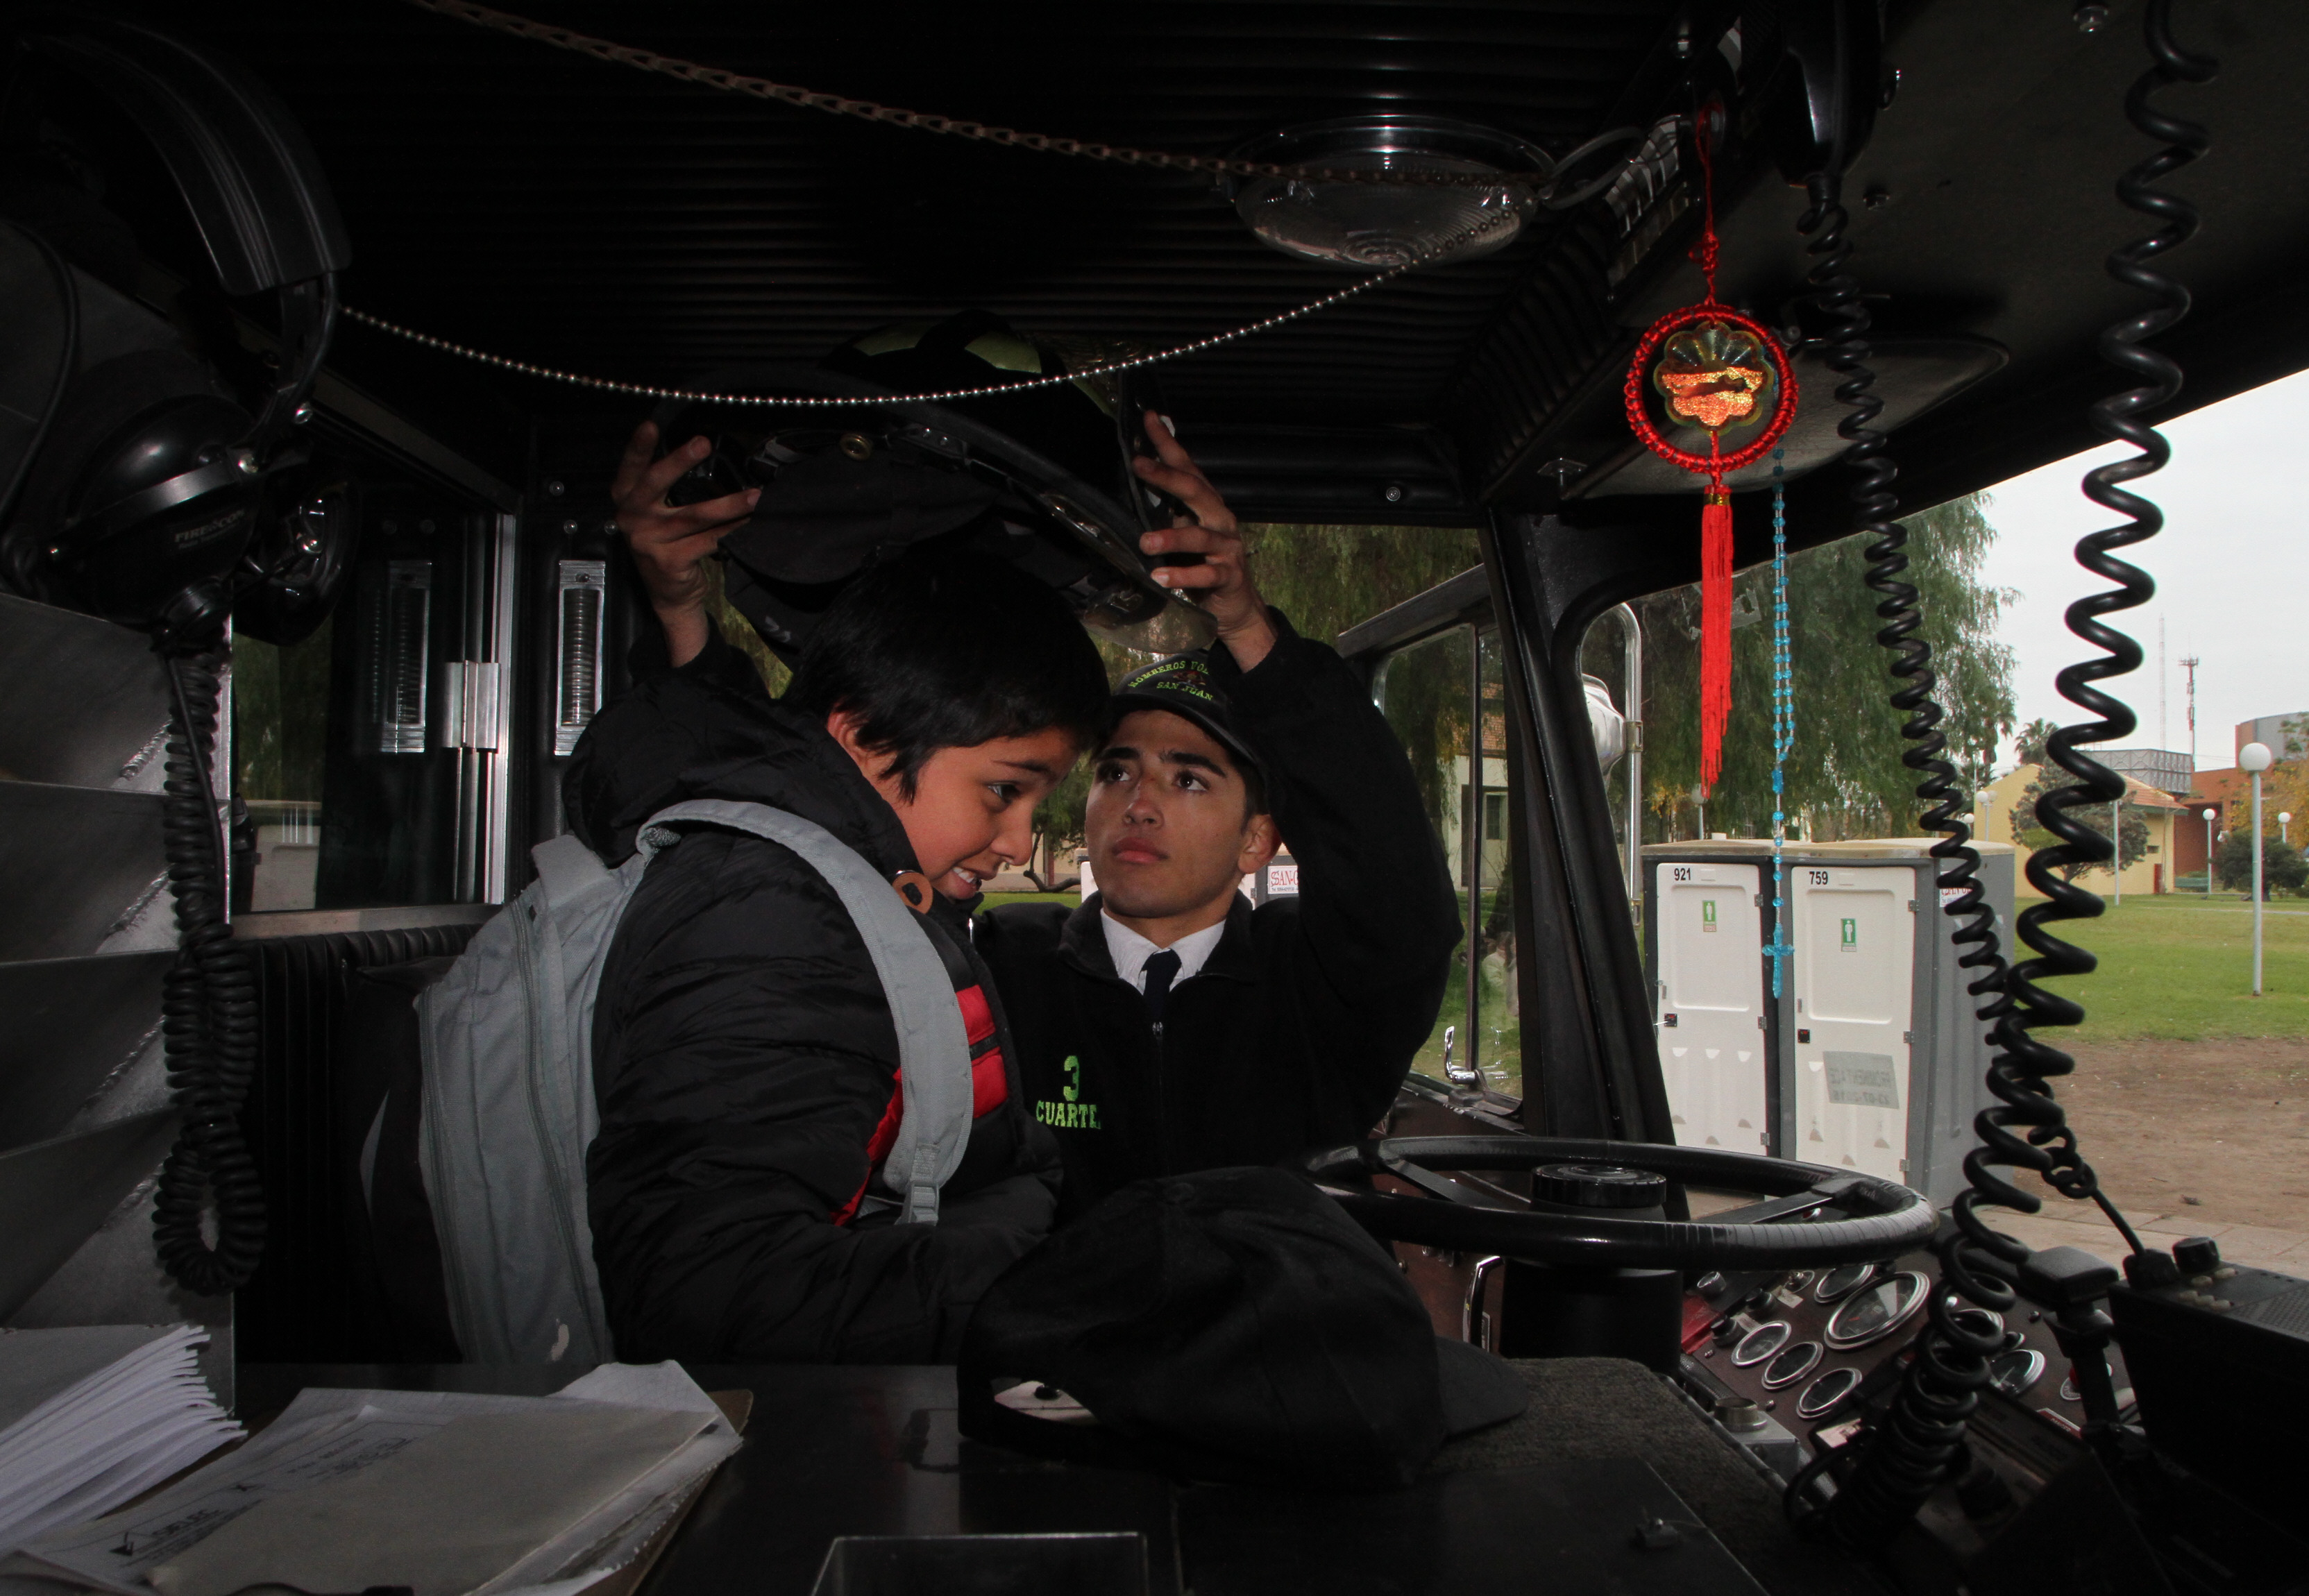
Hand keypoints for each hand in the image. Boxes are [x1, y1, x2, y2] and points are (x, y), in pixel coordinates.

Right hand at [610, 420, 759, 665]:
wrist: (668, 593)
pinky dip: (733, 530)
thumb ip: (663, 487)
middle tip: (702, 442)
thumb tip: (698, 448)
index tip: (651, 425)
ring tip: (755, 495)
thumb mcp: (654, 513)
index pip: (631, 469)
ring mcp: (650, 541)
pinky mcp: (671, 561)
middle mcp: (634, 518)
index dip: (638, 447)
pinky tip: (751, 521)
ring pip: (694, 516)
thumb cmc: (666, 543)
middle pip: (655, 484)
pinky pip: (709, 540)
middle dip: (679, 461)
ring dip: (728, 504)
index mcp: (627, 500)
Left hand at [1129, 411, 1275, 670]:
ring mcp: (1227, 547)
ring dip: (1171, 538)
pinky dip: (1183, 576)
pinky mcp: (1228, 575)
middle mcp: (1219, 519)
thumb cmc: (1204, 565)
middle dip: (1167, 476)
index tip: (1148, 419)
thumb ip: (1169, 512)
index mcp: (1207, 505)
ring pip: (1200, 536)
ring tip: (1146, 543)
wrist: (1236, 606)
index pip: (1187, 468)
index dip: (1168, 443)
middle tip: (1139, 466)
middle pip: (1196, 491)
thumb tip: (1138, 484)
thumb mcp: (1186, 534)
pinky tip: (1161, 578)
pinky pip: (1206, 574)